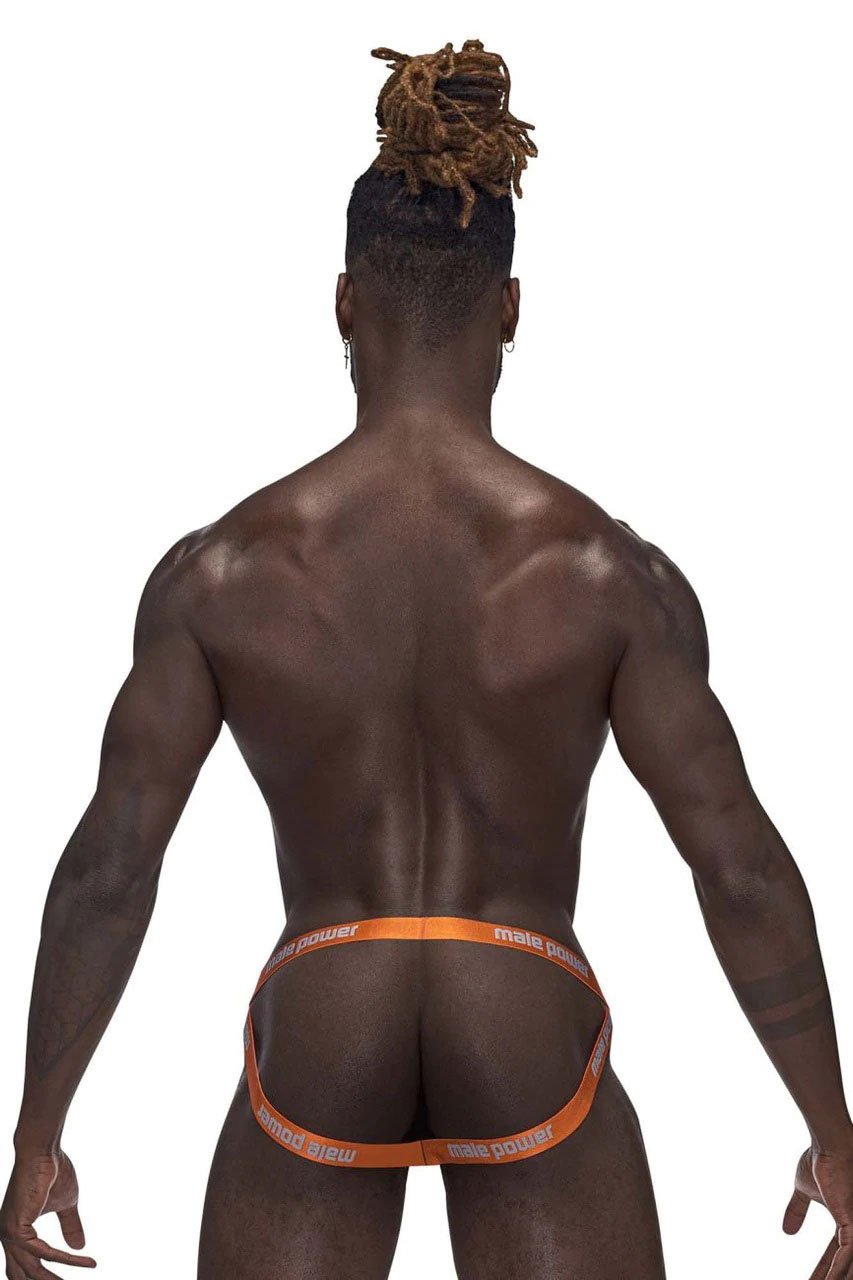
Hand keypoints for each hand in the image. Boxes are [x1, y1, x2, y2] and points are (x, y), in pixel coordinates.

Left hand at [1, 1149, 94, 1277]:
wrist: (44, 1150)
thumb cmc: (53, 1171)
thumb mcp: (67, 1204)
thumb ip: (70, 1226)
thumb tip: (81, 1247)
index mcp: (15, 1232)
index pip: (22, 1268)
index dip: (40, 1278)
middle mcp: (8, 1237)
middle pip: (22, 1276)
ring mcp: (10, 1234)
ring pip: (32, 1271)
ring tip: (81, 1278)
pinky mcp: (17, 1229)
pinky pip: (43, 1253)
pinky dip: (65, 1259)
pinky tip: (83, 1260)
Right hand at [784, 1144, 852, 1278]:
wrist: (829, 1144)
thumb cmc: (820, 1160)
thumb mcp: (803, 1189)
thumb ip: (797, 1210)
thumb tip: (787, 1232)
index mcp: (845, 1223)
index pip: (835, 1255)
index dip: (822, 1271)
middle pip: (844, 1265)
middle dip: (827, 1278)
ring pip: (848, 1265)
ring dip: (834, 1277)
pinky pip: (846, 1255)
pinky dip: (836, 1271)